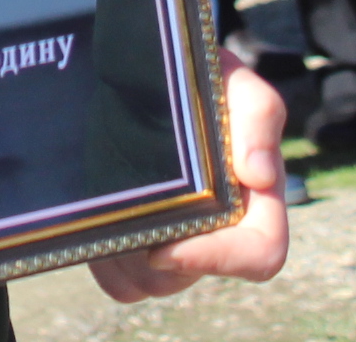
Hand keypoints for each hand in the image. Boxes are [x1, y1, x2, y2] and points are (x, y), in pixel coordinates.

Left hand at [89, 54, 289, 300]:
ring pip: (152, 283)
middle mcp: (219, 230)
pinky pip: (121, 282)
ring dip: (125, 254)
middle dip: (153, 252)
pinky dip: (104, 261)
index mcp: (256, 201)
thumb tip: (259, 176)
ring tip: (106, 199)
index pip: (259, 255)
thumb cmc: (198, 77)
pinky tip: (96, 217)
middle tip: (121, 213)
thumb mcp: (229, 80)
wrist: (143, 73)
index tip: (164, 247)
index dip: (217, 259)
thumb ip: (258, 114)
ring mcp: (178, 241)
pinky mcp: (138, 245)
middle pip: (191, 276)